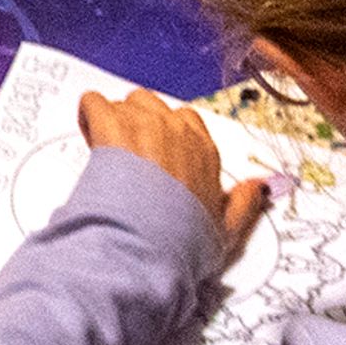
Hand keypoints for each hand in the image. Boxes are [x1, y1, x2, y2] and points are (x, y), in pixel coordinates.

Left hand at [77, 86, 268, 263]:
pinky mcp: (112, 125)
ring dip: (114, 120)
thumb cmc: (182, 239)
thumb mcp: (226, 230)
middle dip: (138, 124)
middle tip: (127, 156)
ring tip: (107, 152)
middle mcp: (176, 130)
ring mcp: (143, 124)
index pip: (186, 122)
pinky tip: (90, 139)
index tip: (155, 157)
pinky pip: (94, 102)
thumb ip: (244, 204)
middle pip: (152, 105)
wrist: (147, 242)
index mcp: (203, 150)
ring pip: (124, 103)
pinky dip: (88, 116)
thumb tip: (258, 188)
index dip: (165, 136)